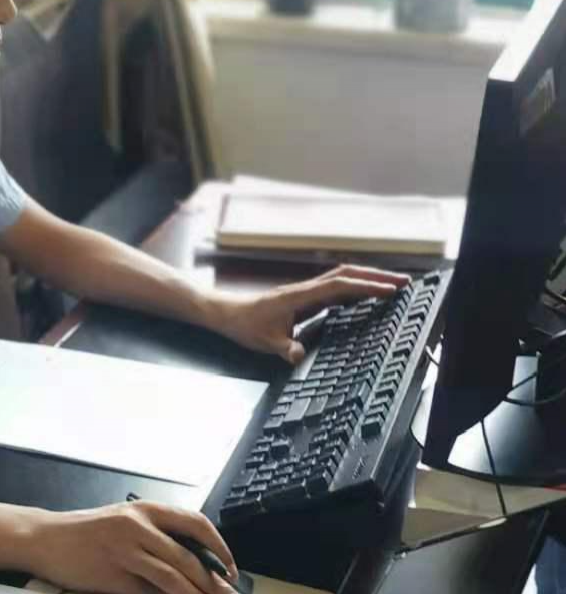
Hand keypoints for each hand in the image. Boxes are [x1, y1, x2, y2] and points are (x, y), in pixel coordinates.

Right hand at [25, 499, 237, 593]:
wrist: (47, 539)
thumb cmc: (86, 533)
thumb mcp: (123, 524)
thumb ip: (155, 537)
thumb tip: (192, 563)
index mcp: (144, 509)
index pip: (194, 522)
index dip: (219, 545)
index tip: (230, 566)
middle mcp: (137, 524)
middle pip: (189, 555)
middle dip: (214, 580)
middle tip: (228, 593)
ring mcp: (125, 550)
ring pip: (174, 575)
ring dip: (197, 593)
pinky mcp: (114, 576)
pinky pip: (150, 592)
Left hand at [210, 264, 409, 364]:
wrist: (226, 314)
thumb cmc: (245, 325)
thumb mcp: (265, 342)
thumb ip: (283, 349)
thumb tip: (298, 357)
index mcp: (300, 296)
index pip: (340, 286)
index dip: (366, 287)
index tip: (391, 290)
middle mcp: (306, 290)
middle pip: (346, 275)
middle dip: (376, 276)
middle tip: (405, 282)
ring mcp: (305, 292)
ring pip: (341, 279)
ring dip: (367, 279)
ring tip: (393, 286)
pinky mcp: (304, 298)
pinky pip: (335, 289)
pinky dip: (354, 289)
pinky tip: (365, 297)